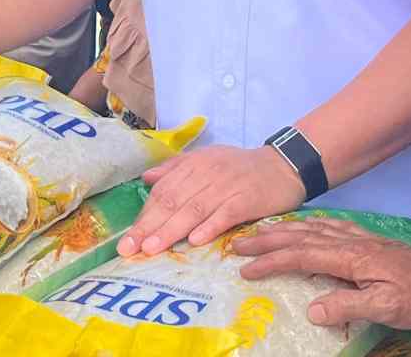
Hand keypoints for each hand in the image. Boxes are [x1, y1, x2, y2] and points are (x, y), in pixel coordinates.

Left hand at [117, 145, 305, 255]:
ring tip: (153, 248)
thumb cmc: (240, 169)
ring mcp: (227, 186)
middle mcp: (207, 173)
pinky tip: (195, 240)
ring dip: (172, 230)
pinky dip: (210, 226)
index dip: (144, 216)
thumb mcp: (207, 161)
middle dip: (149, 226)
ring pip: (194, 209)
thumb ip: (176, 169)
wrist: (283, 166)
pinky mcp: (247, 199)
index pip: (163, 191)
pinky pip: (225, 214)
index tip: (127, 239)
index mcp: (194, 165)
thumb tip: (147, 179)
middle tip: (130, 249)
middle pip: (173, 201)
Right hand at [233, 217, 410, 328]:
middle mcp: (348, 242)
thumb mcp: (385, 307)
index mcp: (349, 258)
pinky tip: (305, 224)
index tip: (246, 269)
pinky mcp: (365, 239)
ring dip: (283, 230)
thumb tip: (311, 309)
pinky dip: (309, 224)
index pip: (301, 256)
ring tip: (260, 231)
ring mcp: (356, 238)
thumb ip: (348, 306)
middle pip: (300, 237)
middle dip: (268, 240)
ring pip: (311, 228)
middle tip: (238, 244)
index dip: (272, 262)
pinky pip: (329, 226)